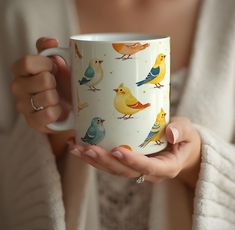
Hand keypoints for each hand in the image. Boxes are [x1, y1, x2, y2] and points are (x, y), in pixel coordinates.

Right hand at [11, 37, 72, 132]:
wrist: (71, 104)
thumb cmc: (61, 80)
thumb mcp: (56, 60)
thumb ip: (49, 48)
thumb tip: (52, 41)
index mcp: (20, 70)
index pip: (26, 62)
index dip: (46, 64)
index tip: (54, 68)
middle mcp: (17, 87)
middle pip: (42, 80)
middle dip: (55, 81)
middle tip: (56, 84)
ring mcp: (23, 106)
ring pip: (48, 97)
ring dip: (57, 97)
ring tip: (56, 97)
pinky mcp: (32, 122)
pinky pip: (49, 114)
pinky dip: (58, 111)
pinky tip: (57, 109)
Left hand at [69, 117, 201, 187]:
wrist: (182, 149)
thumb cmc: (185, 139)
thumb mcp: (189, 132)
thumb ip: (181, 131)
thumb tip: (169, 133)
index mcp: (166, 167)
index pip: (148, 168)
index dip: (132, 161)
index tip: (117, 150)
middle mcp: (148, 172)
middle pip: (124, 171)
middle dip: (104, 162)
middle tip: (87, 149)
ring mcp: (136, 168)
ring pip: (113, 169)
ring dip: (93, 160)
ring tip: (76, 148)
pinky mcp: (128, 162)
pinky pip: (110, 162)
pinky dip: (94, 155)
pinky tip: (78, 145)